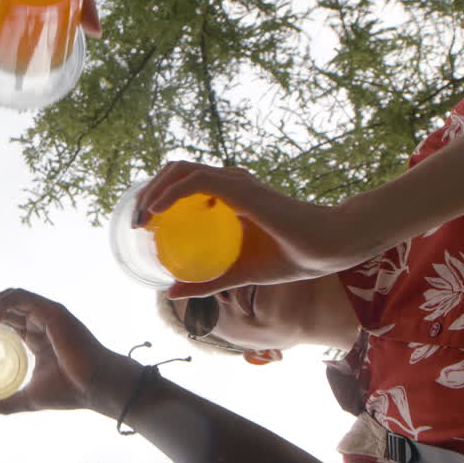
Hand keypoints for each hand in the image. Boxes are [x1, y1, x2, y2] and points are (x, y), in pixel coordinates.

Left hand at [0, 289, 131, 413]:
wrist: (95, 388)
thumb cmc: (70, 392)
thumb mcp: (28, 398)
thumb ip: (5, 403)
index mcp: (36, 338)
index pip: (5, 321)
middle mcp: (41, 322)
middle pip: (4, 306)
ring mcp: (47, 314)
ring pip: (10, 297)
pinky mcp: (52, 311)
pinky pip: (20, 297)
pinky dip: (2, 304)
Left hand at [136, 162, 389, 298]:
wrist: (328, 248)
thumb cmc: (290, 258)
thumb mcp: (236, 273)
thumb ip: (205, 281)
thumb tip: (171, 292)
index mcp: (230, 196)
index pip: (185, 182)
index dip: (158, 195)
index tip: (144, 222)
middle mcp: (230, 182)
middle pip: (176, 171)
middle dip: (149, 190)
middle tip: (136, 220)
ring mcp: (235, 181)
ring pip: (180, 170)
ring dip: (154, 190)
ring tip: (141, 216)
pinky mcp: (240, 187)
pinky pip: (195, 182)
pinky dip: (170, 194)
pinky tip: (156, 212)